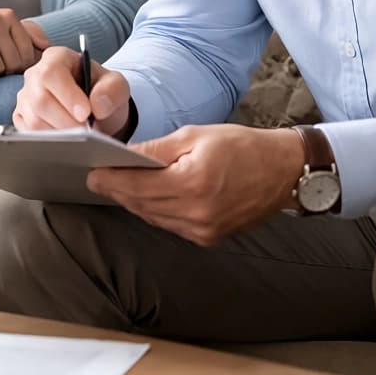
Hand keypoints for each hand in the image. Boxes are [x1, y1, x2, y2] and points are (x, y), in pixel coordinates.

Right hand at [14, 45, 133, 135]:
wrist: (95, 110)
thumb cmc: (101, 92)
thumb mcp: (116, 85)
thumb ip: (112, 90)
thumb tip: (98, 106)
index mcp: (56, 58)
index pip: (51, 73)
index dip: (67, 95)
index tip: (86, 113)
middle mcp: (35, 75)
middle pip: (40, 100)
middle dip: (66, 121)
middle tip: (87, 131)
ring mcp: (25, 97)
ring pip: (34, 120)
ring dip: (60, 133)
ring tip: (80, 136)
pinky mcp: (21, 117)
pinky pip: (29, 134)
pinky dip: (50, 142)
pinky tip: (66, 140)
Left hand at [85, 124, 304, 245]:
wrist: (283, 171)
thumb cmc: (242, 146)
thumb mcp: (196, 136)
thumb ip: (157, 149)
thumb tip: (124, 156)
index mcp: (193, 183)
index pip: (138, 185)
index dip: (111, 180)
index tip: (92, 174)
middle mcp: (197, 213)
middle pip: (142, 204)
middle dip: (117, 191)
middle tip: (98, 178)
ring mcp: (204, 230)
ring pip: (153, 217)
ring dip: (134, 202)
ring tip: (118, 186)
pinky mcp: (209, 238)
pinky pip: (170, 225)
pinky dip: (155, 211)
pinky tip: (147, 197)